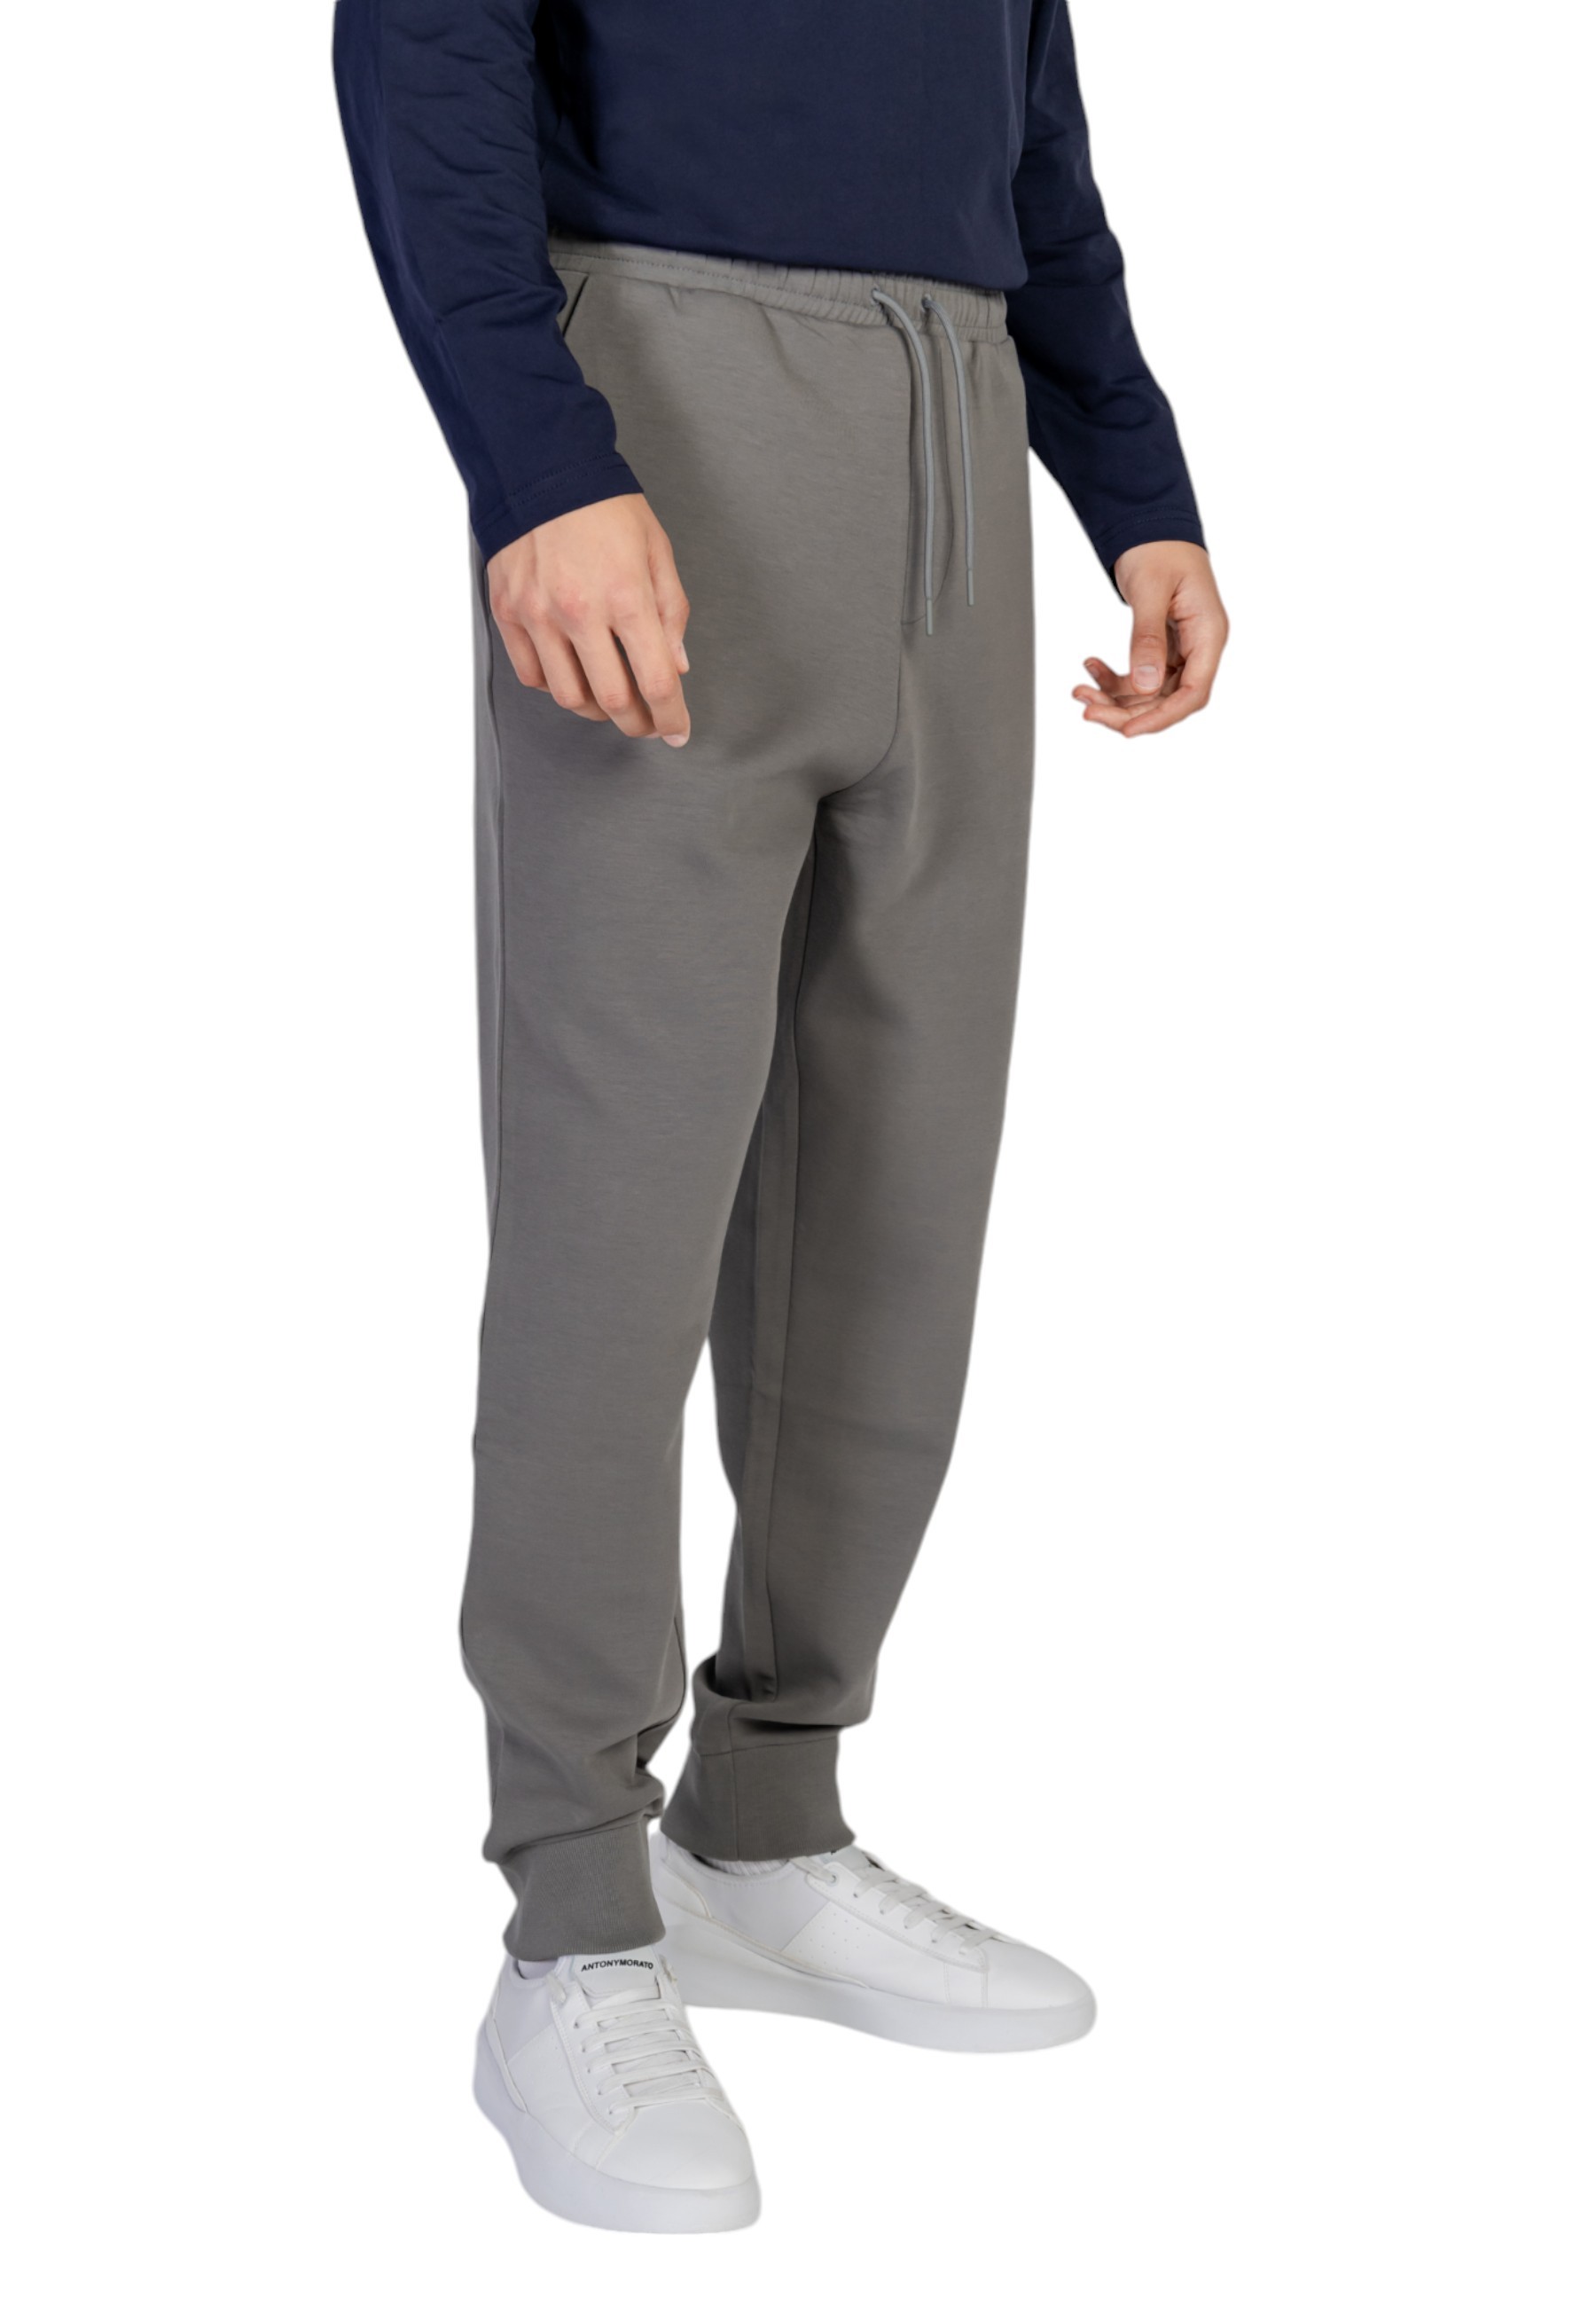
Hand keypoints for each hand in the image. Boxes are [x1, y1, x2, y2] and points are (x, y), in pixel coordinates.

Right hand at [487, 495, 691, 745]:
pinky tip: (572, 673)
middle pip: (612, 700)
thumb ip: (670, 612)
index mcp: (625, 595)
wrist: (542, 467)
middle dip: (636, 722)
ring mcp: (538, 615)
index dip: (671, 716)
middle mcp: (579, 611)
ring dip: (595, 709)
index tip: (677, 729)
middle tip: (646, 722)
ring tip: (610, 698)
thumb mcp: (657, 550)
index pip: (656, 680)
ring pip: (568, 696)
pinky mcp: (509, 612)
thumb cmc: (602, 504)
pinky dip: (555, 686)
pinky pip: (531, 674)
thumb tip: (675, 664)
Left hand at [1072, 541, 1227, 738]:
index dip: (1161, 718)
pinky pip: (1139, 676)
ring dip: (1114, 697)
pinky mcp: (1161, 647)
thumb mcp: (1151, 591)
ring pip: (1149, 692)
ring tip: (1080, 690)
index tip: (1127, 730)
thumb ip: (1147, 638)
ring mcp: (1180, 648)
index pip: (1193, 693)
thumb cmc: (1158, 548)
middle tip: (1088, 710)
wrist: (1151, 526)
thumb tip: (1145, 684)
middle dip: (1127, 711)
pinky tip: (1091, 667)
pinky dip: (1113, 678)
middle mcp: (1198, 646)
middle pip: (1168, 699)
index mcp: (1208, 633)